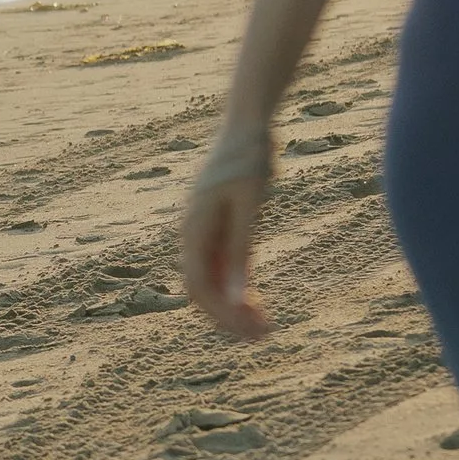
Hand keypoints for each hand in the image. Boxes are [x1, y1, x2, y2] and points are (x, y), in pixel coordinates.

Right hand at [181, 124, 273, 338]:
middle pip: (204, 290)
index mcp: (193, 229)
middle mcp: (193, 235)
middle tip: (264, 336)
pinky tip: (259, 302)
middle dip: (230, 317)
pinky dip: (240, 287)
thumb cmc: (248, 158)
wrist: (249, 123)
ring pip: (215, 282)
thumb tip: (239, 297)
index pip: (200, 286)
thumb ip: (241, 251)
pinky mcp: (221, 227)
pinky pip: (226, 267)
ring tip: (265, 326)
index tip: (251, 332)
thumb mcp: (248, 205)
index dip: (222, 314)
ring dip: (235, 306)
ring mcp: (206, 232)